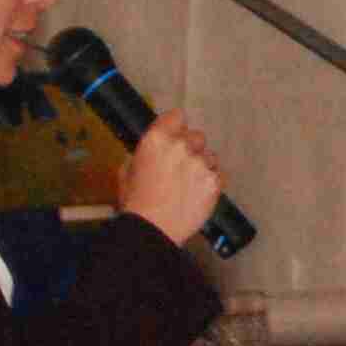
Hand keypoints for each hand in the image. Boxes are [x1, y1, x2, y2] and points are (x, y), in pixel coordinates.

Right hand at [117, 112, 224, 246]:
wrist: (153, 229)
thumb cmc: (136, 202)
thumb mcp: (127, 170)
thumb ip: (144, 153)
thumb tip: (153, 149)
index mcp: (157, 140)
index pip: (177, 116)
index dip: (176, 126)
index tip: (174, 134)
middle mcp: (181, 147)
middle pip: (196, 136)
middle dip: (190, 147)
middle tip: (181, 165)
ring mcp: (201, 164)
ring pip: (209, 155)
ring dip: (202, 165)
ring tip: (189, 183)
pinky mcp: (215, 181)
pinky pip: (218, 173)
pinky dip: (211, 181)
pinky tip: (198, 192)